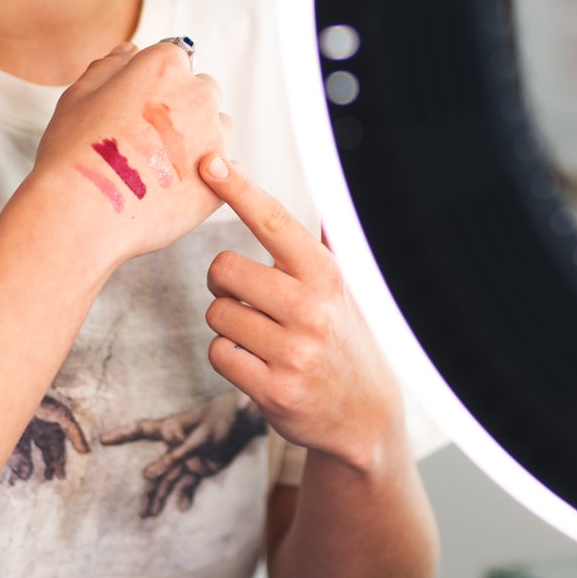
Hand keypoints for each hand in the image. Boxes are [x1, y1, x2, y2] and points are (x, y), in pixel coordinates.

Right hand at [28, 41, 227, 263]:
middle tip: (144, 140)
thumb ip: (110, 66)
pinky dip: (204, 177)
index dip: (152, 84)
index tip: (133, 109)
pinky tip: (172, 190)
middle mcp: (200, 95)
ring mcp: (215, 138)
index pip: (175, 59)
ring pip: (217, 129)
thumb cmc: (73, 151)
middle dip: (181, 108)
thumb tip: (131, 51)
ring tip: (157, 168)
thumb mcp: (79, 94)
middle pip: (202, 91)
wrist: (81, 215)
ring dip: (197, 140)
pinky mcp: (220, 182)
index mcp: (167, 65)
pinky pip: (223, 171)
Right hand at [97, 393, 268, 515]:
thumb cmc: (221, 421)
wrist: (245, 423)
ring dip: (160, 497)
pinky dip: (184, 495)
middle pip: (156, 470)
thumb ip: (176, 453)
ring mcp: (187, 458)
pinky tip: (181, 508)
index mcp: (171, 429)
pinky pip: (188, 484)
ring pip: (169, 481)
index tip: (103, 440)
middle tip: (139, 510)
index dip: (122, 434)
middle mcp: (175, 446)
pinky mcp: (200, 467)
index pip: (142, 430)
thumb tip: (150, 470)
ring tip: (148, 515)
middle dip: (147, 490)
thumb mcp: (199, 438)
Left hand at [199, 156, 403, 473]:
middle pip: (224, 269)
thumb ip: (323, 246)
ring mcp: (293, 352)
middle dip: (222, 281)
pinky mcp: (274, 390)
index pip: (275, 221)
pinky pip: (219, 354)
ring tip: (260, 334)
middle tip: (244, 295)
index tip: (212, 164)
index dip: (240, 189)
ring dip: (227, 323)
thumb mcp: (345, 288)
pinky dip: (228, 356)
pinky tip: (256, 362)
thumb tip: (324, 197)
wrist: (364, 413)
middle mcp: (312, 309)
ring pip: (217, 315)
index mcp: (326, 274)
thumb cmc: (344, 339)